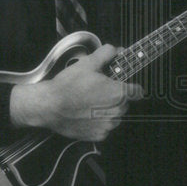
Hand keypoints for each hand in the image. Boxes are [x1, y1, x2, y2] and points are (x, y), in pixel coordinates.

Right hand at [9, 44, 143, 140]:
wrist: (49, 106)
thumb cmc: (67, 86)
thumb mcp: (87, 64)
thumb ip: (106, 54)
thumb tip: (116, 50)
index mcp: (118, 93)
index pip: (138, 92)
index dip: (132, 86)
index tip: (126, 85)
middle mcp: (116, 112)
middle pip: (125, 103)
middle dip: (116, 97)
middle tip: (100, 91)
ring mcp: (107, 125)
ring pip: (116, 116)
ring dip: (108, 110)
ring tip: (91, 102)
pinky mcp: (99, 135)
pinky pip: (105, 127)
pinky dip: (99, 122)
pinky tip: (87, 114)